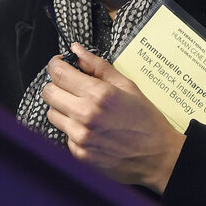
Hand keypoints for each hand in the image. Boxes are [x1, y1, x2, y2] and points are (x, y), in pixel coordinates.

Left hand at [42, 42, 186, 193]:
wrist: (157, 155)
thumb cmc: (146, 120)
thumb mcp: (128, 86)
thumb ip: (99, 66)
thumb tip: (77, 50)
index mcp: (99, 94)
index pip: (59, 73)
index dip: (55, 65)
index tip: (59, 64)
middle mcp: (85, 115)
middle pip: (48, 93)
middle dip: (57, 85)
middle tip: (71, 86)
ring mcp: (80, 136)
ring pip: (52, 113)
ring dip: (62, 107)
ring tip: (83, 108)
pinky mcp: (78, 153)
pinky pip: (63, 133)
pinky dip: (72, 128)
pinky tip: (91, 127)